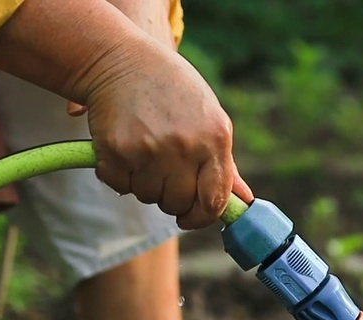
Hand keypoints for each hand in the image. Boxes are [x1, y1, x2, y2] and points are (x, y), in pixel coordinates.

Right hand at [0, 0, 249, 226]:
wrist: (121, 59)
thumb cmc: (171, 90)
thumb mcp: (208, 119)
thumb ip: (224, 165)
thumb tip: (245, 202)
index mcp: (216, 138)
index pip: (214, 201)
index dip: (201, 216)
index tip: (189, 216)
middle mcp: (185, 146)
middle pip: (177, 203)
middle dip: (169, 196)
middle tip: (161, 172)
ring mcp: (150, 149)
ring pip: (147, 196)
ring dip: (142, 183)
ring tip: (142, 151)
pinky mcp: (117, 150)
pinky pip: (119, 184)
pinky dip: (116, 174)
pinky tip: (121, 148)